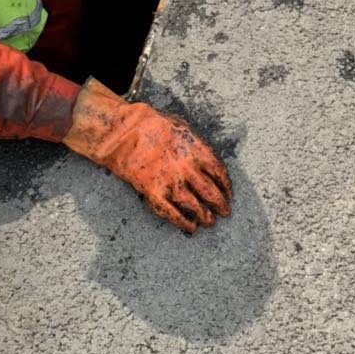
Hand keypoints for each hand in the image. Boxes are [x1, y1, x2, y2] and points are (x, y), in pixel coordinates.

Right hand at [65, 78, 231, 231]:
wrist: (125, 132)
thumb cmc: (153, 125)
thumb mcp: (182, 127)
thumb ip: (197, 146)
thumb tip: (208, 163)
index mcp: (198, 151)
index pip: (220, 174)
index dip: (227, 187)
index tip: (229, 194)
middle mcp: (188, 169)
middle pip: (211, 194)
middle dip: (221, 206)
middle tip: (225, 212)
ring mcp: (171, 183)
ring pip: (196, 207)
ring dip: (206, 217)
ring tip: (210, 222)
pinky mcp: (154, 193)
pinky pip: (173, 214)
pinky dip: (184, 224)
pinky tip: (190, 227)